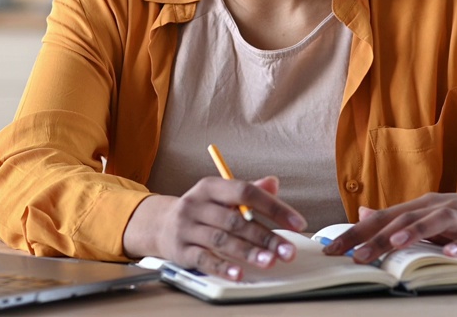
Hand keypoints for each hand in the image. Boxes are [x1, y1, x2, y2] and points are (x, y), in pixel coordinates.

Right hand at [123, 175, 307, 280]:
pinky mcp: (180, 250)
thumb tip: (274, 183)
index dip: (273, 207)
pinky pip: (204, 259)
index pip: (245, 191)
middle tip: (287, 251)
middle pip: (235, 220)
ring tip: (270, 261)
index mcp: (211, 187)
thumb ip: (248, 191)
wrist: (159, 224)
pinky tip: (239, 274)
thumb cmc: (201, 210)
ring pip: (221, 240)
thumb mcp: (220, 195)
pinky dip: (223, 267)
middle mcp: (196, 204)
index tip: (297, 222)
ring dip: (248, 252)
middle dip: (265, 236)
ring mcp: (186, 227)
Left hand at [322, 188, 456, 264]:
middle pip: (402, 221)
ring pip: (434, 222)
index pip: (381, 219)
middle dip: (375, 238)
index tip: (331, 249)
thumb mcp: (430, 215)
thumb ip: (398, 217)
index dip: (354, 233)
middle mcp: (437, 207)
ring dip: (413, 233)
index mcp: (420, 207)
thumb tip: (363, 214)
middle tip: (353, 256)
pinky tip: (451, 253)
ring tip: (393, 244)